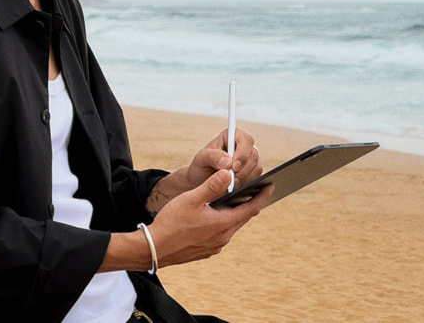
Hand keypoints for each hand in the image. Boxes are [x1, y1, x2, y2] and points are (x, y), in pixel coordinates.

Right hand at [101, 170, 272, 272]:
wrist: (153, 249)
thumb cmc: (171, 223)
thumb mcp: (192, 199)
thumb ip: (212, 186)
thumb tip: (229, 173)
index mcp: (223, 224)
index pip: (251, 208)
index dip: (262, 196)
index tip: (271, 186)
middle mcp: (223, 238)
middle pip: (242, 217)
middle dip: (248, 202)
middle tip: (254, 189)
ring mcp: (215, 246)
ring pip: (230, 225)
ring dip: (233, 213)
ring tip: (233, 199)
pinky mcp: (206, 250)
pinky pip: (220, 233)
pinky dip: (222, 222)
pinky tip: (213, 215)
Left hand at [184, 128, 262, 191]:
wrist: (201, 183)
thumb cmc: (201, 167)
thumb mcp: (201, 159)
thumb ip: (213, 156)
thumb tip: (228, 160)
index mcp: (232, 136)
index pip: (246, 140)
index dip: (242, 153)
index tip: (234, 167)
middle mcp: (243, 146)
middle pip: (253, 155)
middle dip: (243, 170)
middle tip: (231, 181)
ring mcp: (249, 160)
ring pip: (256, 168)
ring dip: (244, 179)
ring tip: (230, 185)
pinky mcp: (252, 173)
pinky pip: (256, 178)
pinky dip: (246, 184)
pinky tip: (235, 188)